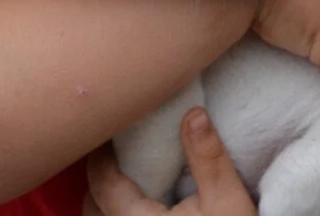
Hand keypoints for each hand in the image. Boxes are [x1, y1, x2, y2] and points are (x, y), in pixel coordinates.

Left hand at [84, 108, 255, 215]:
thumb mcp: (228, 202)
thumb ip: (208, 157)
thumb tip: (194, 114)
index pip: (101, 182)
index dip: (100, 153)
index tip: (110, 129)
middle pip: (91, 205)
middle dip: (99, 177)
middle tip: (119, 151)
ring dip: (104, 201)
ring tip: (127, 178)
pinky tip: (139, 208)